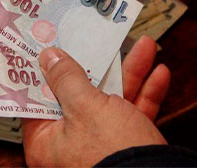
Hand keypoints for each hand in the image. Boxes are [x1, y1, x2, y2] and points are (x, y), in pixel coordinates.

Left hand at [22, 37, 169, 166]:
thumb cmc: (114, 155)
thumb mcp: (86, 107)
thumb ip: (67, 79)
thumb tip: (50, 59)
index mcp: (47, 141)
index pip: (40, 98)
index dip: (47, 70)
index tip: (52, 47)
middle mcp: (70, 145)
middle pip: (79, 95)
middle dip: (99, 66)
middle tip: (100, 42)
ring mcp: (100, 145)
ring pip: (111, 101)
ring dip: (130, 73)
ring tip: (142, 48)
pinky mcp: (125, 146)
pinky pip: (132, 115)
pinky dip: (145, 95)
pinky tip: (157, 75)